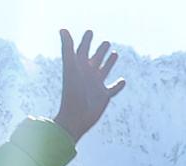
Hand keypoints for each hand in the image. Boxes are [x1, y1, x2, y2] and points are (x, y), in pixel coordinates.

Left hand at [53, 29, 124, 143]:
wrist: (74, 116)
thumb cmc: (72, 91)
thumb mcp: (71, 66)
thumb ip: (67, 48)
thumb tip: (62, 29)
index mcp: (79, 67)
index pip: (82, 50)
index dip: (85, 41)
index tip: (90, 32)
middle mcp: (87, 75)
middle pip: (95, 59)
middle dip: (100, 51)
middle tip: (106, 42)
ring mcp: (96, 85)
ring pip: (104, 71)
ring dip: (109, 62)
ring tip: (114, 54)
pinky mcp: (103, 96)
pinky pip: (113, 89)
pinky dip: (118, 85)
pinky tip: (123, 80)